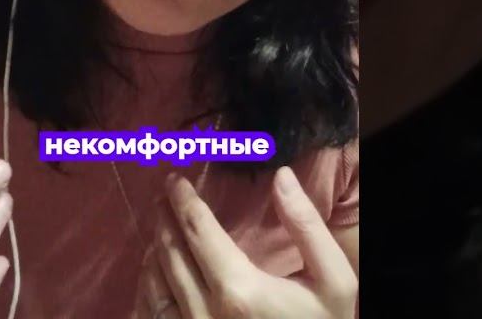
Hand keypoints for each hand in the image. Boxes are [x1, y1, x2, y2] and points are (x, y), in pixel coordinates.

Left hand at [131, 167, 356, 318]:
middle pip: (170, 254)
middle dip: (164, 220)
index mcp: (239, 290)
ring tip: (160, 230)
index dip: (182, 200)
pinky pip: (152, 315)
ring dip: (154, 251)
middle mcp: (204, 313)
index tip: (174, 180)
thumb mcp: (334, 279)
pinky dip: (147, 288)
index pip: (197, 230)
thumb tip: (281, 177)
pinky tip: (154, 273)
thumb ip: (306, 226)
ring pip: (154, 284)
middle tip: (162, 197)